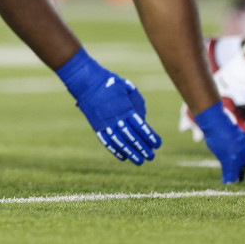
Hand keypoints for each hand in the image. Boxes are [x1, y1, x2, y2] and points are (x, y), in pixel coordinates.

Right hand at [57, 49, 160, 163]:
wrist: (86, 82)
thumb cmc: (109, 82)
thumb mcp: (127, 87)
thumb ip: (137, 103)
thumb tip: (143, 118)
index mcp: (125, 108)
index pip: (141, 126)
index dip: (150, 136)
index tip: (158, 144)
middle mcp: (115, 118)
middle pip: (132, 137)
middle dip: (143, 148)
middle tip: (151, 157)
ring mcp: (104, 123)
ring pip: (119, 142)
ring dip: (130, 153)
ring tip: (139, 161)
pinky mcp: (96, 126)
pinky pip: (106, 141)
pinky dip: (114, 150)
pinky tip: (122, 157)